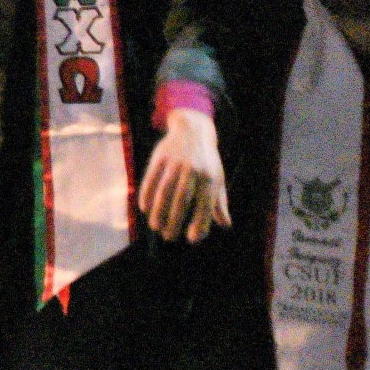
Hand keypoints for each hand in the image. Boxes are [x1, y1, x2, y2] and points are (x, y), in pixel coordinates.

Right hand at [140, 107, 231, 242]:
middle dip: (174, 220)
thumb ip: (219, 202)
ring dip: (158, 211)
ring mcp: (175, 163)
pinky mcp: (160, 158)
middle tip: (169, 237)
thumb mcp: (218, 178)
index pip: (205, 205)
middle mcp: (193, 171)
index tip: (192, 239)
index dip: (199, 223)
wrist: (193, 130)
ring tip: (155, 227)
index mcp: (210, 178)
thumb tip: (225, 225)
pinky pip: (151, 179)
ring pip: (164, 191)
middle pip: (181, 200)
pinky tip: (145, 208)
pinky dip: (146, 195)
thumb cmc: (208, 161)